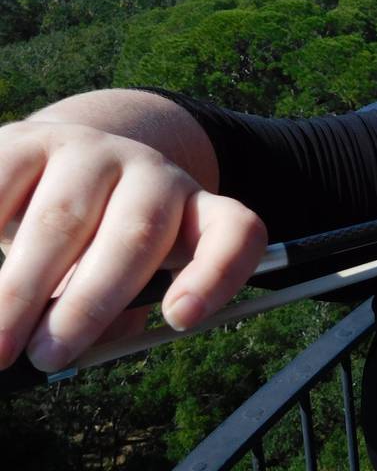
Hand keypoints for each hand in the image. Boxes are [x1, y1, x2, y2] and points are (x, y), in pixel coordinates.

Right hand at [0, 119, 266, 371]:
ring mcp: (94, 151)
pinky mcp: (30, 140)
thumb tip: (70, 353)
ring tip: (1, 345)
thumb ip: (113, 316)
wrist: (57, 168)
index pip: (234, 233)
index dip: (217, 274)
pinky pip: (2, 184)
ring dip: (23, 286)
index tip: (180, 318)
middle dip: (90, 303)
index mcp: (197, 211)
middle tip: (47, 356)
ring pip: (64, 217)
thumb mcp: (120, 283)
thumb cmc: (97, 249)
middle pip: (137, 234)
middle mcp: (154, 175)